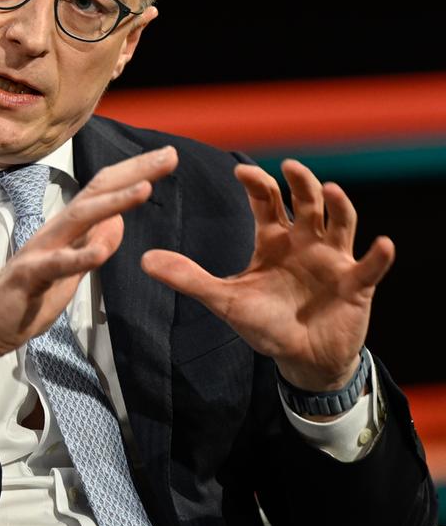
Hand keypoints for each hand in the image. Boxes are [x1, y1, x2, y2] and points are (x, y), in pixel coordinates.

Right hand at [0, 146, 177, 385]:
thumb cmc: (26, 298)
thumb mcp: (71, 271)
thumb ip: (92, 244)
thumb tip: (117, 222)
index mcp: (66, 229)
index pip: (104, 193)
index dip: (135, 173)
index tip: (167, 157)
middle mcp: (54, 231)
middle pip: (96, 194)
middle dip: (133, 174)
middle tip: (168, 156)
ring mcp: (40, 251)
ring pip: (78, 219)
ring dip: (113, 203)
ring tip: (145, 189)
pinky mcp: (29, 277)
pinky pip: (56, 265)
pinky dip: (79, 257)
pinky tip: (101, 252)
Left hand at [141, 158, 394, 391]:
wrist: (299, 358)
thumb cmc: (264, 324)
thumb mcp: (224, 300)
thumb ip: (188, 278)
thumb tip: (143, 260)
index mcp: (274, 240)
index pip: (266, 201)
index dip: (257, 184)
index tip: (241, 172)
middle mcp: (305, 242)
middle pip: (306, 202)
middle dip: (300, 183)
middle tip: (289, 167)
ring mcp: (333, 260)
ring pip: (340, 223)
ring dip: (338, 206)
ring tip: (329, 191)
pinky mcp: (355, 284)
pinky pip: (370, 267)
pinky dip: (378, 256)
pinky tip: (383, 244)